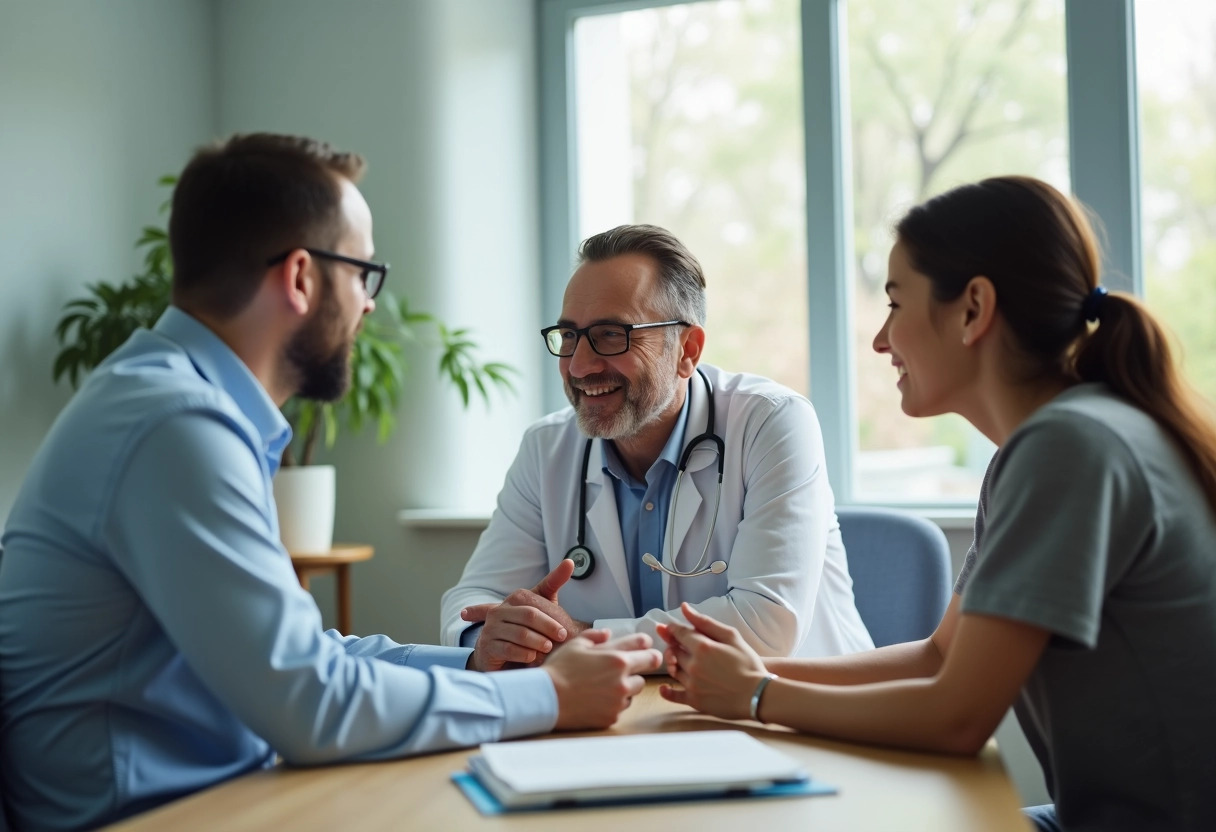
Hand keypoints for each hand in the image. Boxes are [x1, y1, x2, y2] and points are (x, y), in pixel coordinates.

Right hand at [464, 560, 589, 671]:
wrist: (504, 654)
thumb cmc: (528, 627)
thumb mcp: (542, 603)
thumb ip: (554, 581)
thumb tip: (570, 562)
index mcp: (514, 599)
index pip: (535, 606)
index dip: (551, 620)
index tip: (563, 632)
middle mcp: (499, 611)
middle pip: (529, 617)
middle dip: (548, 630)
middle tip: (560, 640)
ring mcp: (491, 628)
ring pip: (520, 634)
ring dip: (538, 644)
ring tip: (547, 650)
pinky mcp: (487, 646)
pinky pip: (509, 649)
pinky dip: (525, 655)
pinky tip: (533, 658)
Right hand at [543, 631, 662, 729]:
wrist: (546, 699)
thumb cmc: (559, 669)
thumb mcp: (574, 645)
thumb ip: (594, 636)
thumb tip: (608, 633)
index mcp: (616, 658)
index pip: (646, 647)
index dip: (646, 645)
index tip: (643, 646)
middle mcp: (623, 679)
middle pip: (650, 667)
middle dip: (643, 663)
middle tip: (633, 663)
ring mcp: (619, 700)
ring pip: (636, 689)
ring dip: (628, 684)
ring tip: (606, 683)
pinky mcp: (613, 716)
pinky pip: (622, 706)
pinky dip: (615, 702)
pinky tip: (598, 698)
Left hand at [656, 602, 767, 719]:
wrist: (759, 695)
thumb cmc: (748, 663)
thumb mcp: (731, 636)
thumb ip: (705, 622)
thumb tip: (684, 607)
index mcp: (702, 647)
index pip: (678, 633)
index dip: (672, 629)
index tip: (669, 627)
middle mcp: (692, 665)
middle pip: (673, 651)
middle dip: (673, 645)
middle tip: (677, 643)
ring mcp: (692, 684)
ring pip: (674, 670)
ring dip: (673, 664)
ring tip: (679, 661)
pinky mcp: (694, 701)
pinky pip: (673, 695)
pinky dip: (667, 691)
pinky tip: (665, 687)